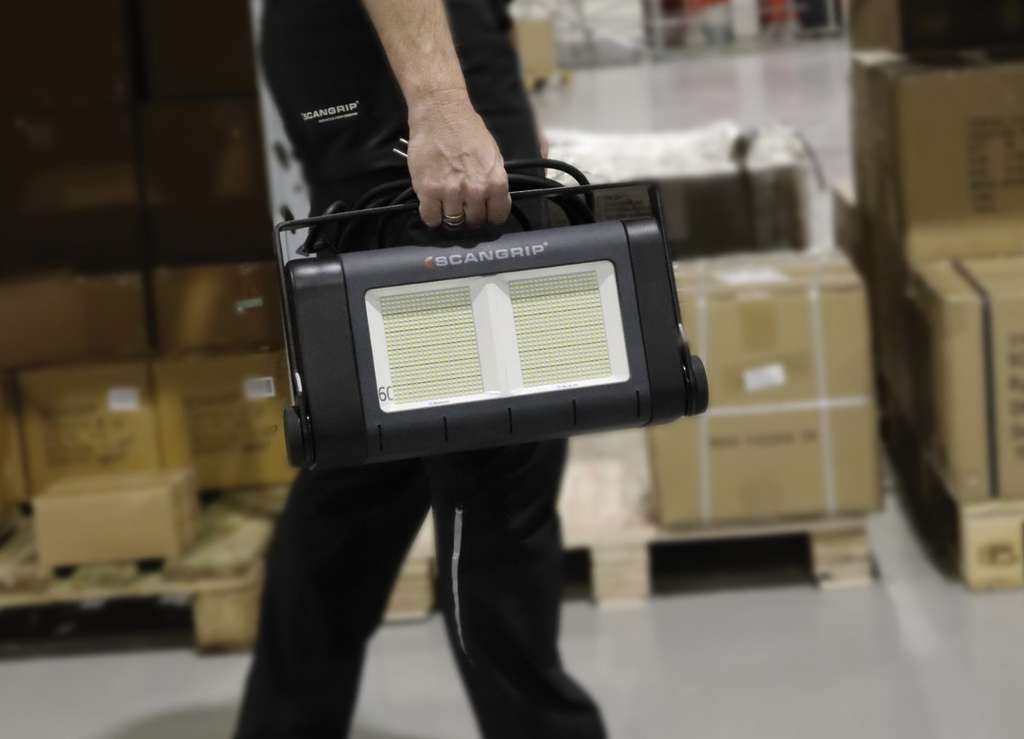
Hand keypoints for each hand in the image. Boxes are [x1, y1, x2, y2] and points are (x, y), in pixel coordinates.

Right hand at [407, 89, 510, 227]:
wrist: (441, 113)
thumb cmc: (467, 130)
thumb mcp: (493, 156)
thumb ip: (494, 182)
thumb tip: (493, 203)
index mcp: (495, 182)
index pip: (497, 217)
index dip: (489, 215)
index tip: (482, 212)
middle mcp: (476, 190)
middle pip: (474, 221)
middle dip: (469, 215)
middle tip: (461, 204)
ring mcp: (451, 192)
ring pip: (453, 222)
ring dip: (449, 215)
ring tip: (445, 202)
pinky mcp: (428, 191)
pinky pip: (430, 218)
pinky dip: (431, 216)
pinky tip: (432, 205)